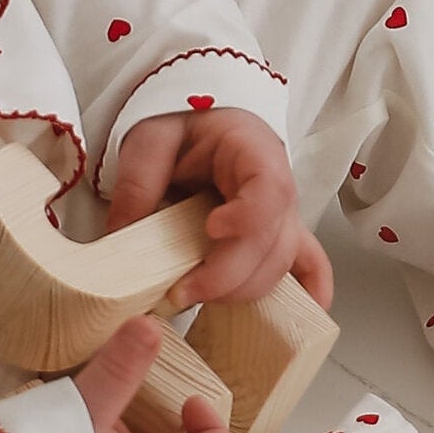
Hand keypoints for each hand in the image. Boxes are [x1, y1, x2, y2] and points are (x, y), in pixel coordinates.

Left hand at [104, 108, 330, 313]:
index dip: (246, 219)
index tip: (211, 229)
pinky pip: (309, 264)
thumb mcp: (151, 138)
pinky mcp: (277, 236)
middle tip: (180, 290)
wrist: (201, 122)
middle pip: (272, 242)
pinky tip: (306, 310)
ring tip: (193, 296)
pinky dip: (311, 288)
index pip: (269, 190)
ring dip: (241, 290)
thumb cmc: (184, 124)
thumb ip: (138, 181)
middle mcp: (277, 188)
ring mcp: (281, 216)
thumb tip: (123, 233)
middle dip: (227, 276)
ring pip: (279, 264)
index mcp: (252, 152)